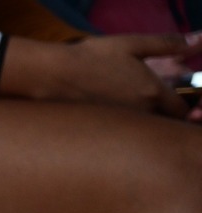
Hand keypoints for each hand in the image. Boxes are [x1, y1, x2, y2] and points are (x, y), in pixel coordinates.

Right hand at [1, 35, 201, 119]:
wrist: (54, 76)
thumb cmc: (91, 58)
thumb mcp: (132, 44)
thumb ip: (165, 43)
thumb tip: (191, 43)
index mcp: (152, 92)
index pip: (180, 110)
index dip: (180, 106)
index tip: (171, 100)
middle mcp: (140, 114)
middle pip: (162, 125)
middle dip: (160, 118)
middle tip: (143, 104)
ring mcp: (120, 128)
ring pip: (140, 133)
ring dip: (139, 128)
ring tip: (122, 111)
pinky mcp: (102, 135)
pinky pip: (120, 138)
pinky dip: (119, 133)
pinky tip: (106, 120)